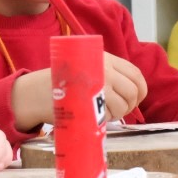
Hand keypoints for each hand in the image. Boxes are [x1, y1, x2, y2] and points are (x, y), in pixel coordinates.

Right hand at [11, 53, 147, 131]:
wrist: (36, 92)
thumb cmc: (61, 83)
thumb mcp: (86, 67)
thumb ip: (107, 73)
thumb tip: (130, 91)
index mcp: (105, 58)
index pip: (135, 74)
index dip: (141, 89)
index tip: (136, 99)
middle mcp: (105, 68)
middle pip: (133, 91)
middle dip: (131, 105)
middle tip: (120, 111)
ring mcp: (99, 84)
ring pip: (123, 105)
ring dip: (118, 114)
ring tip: (104, 114)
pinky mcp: (91, 100)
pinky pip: (110, 114)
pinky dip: (107, 119)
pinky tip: (95, 116)